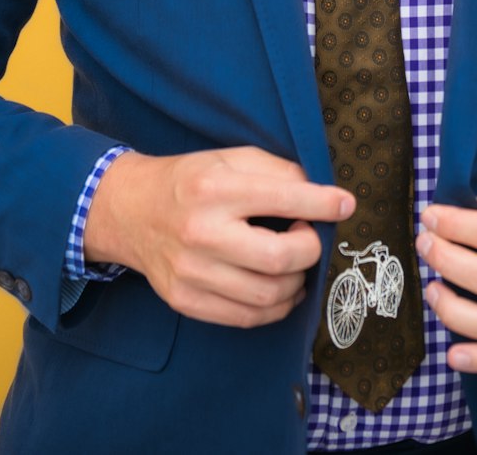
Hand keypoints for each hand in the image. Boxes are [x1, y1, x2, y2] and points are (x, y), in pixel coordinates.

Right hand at [82, 145, 353, 327]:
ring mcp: (191, 272)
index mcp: (214, 189)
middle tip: (309, 236)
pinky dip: (275, 307)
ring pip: (267, 295)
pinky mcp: (186, 300)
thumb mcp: (230, 159)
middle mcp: (200, 233)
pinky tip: (279, 287)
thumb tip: (321, 196)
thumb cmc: (190, 180)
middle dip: (310, 249)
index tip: (345, 204)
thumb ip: (277, 172)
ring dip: (296, 281)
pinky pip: (246, 317)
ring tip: (293, 261)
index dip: (322, 204)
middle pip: (279, 258)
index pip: (283, 199)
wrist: (132, 211)